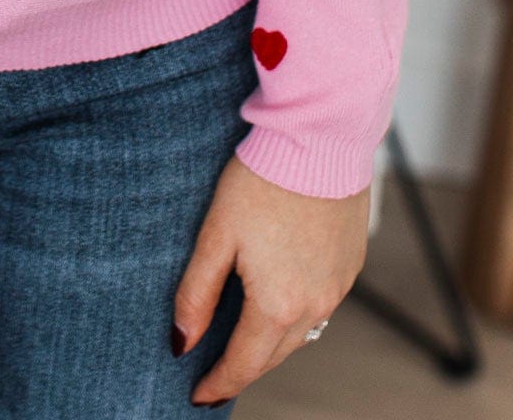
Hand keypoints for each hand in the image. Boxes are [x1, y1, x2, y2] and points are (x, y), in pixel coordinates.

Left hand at [174, 153, 369, 404]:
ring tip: (244, 338)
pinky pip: (322, 305)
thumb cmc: (261, 180)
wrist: (320, 138)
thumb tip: (181, 342)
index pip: (244, 364)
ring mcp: (338, 286)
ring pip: (301, 333)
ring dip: (272, 341)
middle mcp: (315, 305)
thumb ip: (196, 292)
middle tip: (217, 372)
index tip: (199, 396)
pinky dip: (298, 312)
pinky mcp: (351, 264)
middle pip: (274, 354)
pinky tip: (280, 297)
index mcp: (278, 304)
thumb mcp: (216, 234)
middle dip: (245, 366)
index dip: (219, 383)